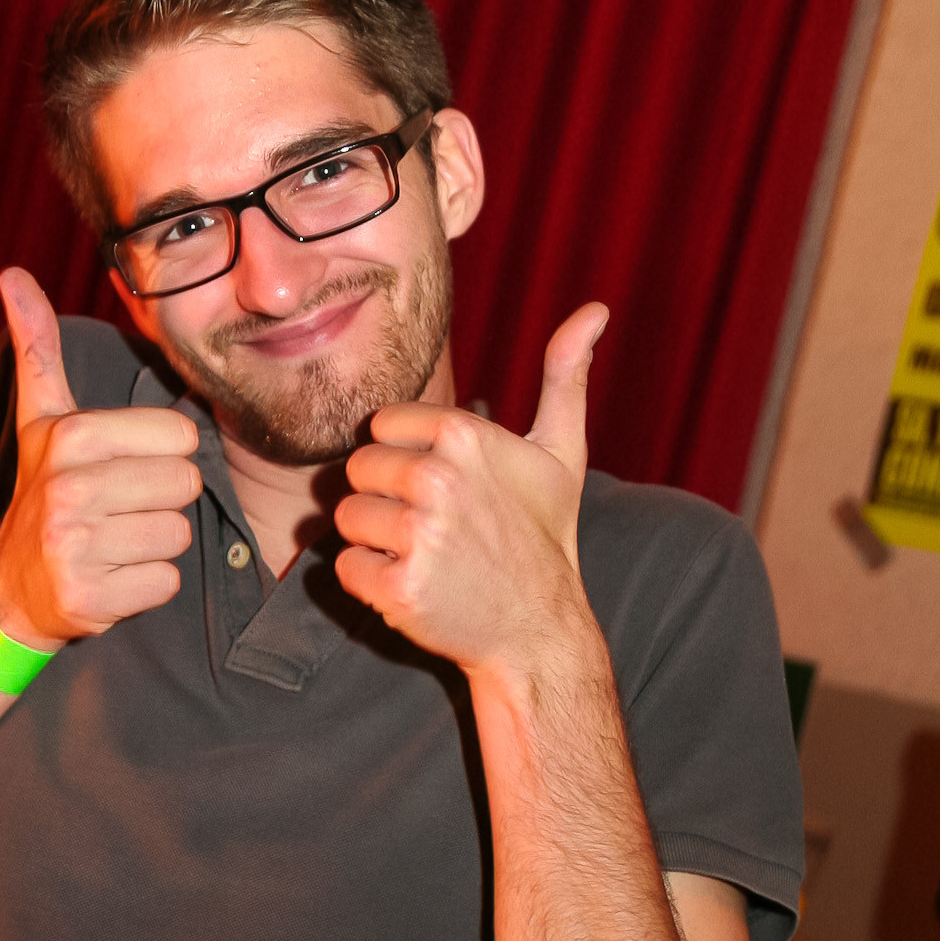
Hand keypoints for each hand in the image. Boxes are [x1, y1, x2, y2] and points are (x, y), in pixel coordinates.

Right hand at [0, 269, 201, 647]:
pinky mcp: (91, 599)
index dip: (160, 454)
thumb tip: (12, 273)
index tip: (119, 468)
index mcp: (70, 436)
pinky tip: (112, 575)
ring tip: (114, 541)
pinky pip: (166, 583)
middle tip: (119, 508)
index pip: (180, 435)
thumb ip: (38, 346)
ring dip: (155, 543)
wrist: (9, 586)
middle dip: (162, 500)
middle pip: (186, 485)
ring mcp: (77, 547)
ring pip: (179, 534)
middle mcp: (70, 489)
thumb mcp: (41, 418)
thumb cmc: (41, 491)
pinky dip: (147, 585)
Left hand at [334, 303, 608, 682]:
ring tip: (422, 555)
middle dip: (384, 498)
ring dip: (374, 540)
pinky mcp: (399, 589)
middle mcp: (439, 480)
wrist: (539, 630)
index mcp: (465, 435)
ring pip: (345, 517)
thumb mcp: (561, 453)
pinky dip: (368, 582)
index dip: (404, 457)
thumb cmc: (543, 537)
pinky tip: (412, 585)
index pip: (381, 426)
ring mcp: (419, 537)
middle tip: (432, 526)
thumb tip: (595, 310)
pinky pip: (345, 568)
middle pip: (358, 470)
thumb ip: (565, 377)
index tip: (441, 486)